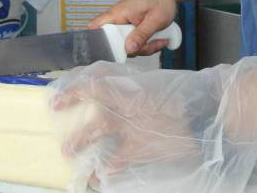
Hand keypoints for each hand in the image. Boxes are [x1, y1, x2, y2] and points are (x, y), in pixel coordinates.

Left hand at [49, 56, 256, 191]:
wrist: (200, 113)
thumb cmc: (179, 93)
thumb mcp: (150, 81)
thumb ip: (127, 82)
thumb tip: (107, 80)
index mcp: (123, 88)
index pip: (89, 86)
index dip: (70, 92)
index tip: (56, 101)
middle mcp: (120, 110)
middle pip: (90, 122)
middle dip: (74, 133)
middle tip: (63, 142)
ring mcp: (127, 131)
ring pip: (97, 142)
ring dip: (82, 150)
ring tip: (71, 157)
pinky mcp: (138, 149)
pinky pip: (116, 162)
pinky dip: (106, 169)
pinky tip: (100, 176)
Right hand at [88, 0, 177, 55]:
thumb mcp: (155, 19)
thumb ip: (141, 35)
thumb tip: (128, 49)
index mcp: (118, 13)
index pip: (96, 28)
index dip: (100, 43)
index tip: (116, 51)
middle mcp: (117, 18)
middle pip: (116, 43)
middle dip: (135, 49)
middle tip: (151, 44)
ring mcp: (122, 23)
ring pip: (127, 45)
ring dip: (143, 47)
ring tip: (157, 39)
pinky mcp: (128, 27)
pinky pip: (132, 41)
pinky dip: (144, 43)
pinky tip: (155, 38)